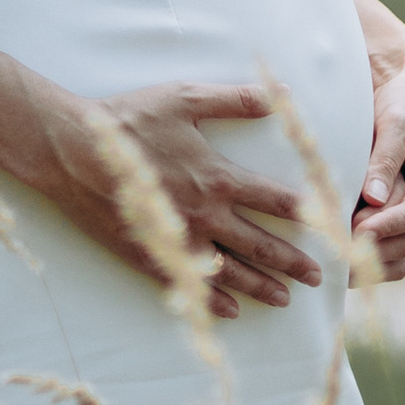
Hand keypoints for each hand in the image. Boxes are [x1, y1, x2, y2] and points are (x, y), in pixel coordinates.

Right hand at [35, 81, 322, 317]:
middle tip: (318, 278)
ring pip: (230, 270)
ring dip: (261, 286)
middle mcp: (204, 214)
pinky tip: (231, 310)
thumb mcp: (184, 97)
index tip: (333, 227)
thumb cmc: (128, 120)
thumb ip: (235, 99)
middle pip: (259, 244)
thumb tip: (282, 94)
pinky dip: (213, 298)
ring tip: (285, 299)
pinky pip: (189, 283)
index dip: (309, 215)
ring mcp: (177, 238)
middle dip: (292, 261)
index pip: (275, 200)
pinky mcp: (150, 254)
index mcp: (217, 177)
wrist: (71, 151)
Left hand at [350, 0, 404, 282]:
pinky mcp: (393, 218)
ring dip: (368, 262)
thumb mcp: (398, 121)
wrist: (403, 88)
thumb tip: (374, 199)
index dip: (388, 225)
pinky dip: (365, 260)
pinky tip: (336, 259)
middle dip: (374, 248)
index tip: (359, 230)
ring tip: (333, 260)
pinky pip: (386, 253)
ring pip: (397, 256)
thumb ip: (386, 158)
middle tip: (336, 247)